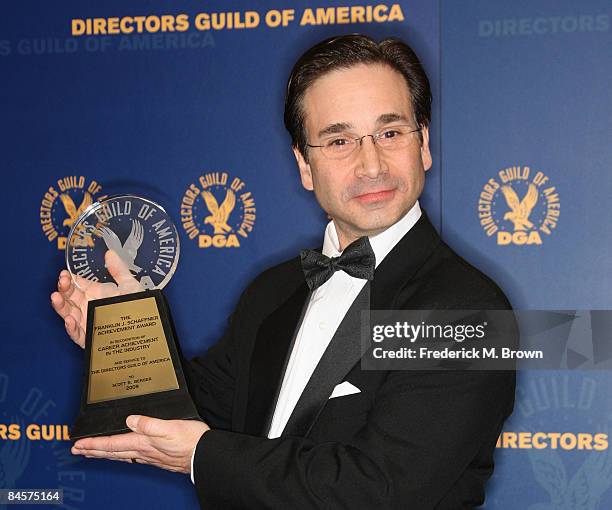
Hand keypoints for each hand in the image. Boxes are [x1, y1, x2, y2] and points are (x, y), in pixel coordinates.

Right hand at [50, 250, 142, 347]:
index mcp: (95, 293)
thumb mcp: (130, 286)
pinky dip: (71, 328)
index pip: (76, 285)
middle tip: (62, 282)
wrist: (146, 327)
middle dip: (63, 289)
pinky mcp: (89, 338)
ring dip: (61, 306)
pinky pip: (77, 334)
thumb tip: (110, 253)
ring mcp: (87, 322)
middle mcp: (88, 306)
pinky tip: (69, 320)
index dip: (68, 279)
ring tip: (56, 297)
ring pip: (69, 314)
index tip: (64, 273)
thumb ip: (119, 270)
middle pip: (70, 298)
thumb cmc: (138, 306)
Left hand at [71, 416, 209, 473]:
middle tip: (78, 450)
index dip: (94, 443)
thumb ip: (149, 424)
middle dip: (94, 450)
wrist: (205, 455)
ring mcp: (151, 456)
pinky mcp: (159, 457)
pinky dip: (123, 456)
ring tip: (95, 452)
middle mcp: (144, 451)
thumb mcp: (169, 427)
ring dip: (106, 453)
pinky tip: (125, 455)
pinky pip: (134, 457)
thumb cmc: (191, 441)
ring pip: (122, 455)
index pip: (113, 443)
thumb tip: (130, 420)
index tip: (78, 444)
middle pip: (113, 452)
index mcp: (144, 442)